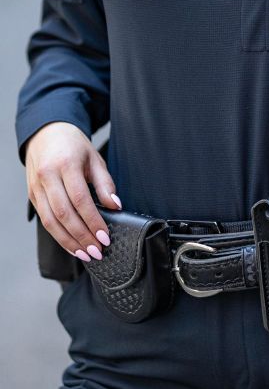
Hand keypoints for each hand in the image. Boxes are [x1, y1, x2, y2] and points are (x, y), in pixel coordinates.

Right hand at [26, 122, 121, 261]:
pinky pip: (44, 220)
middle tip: (97, 251)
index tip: (105, 236)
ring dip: (69, 241)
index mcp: (66, 164)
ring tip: (86, 254)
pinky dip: (58, 235)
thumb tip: (116, 206)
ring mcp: (36, 186)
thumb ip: (105, 184)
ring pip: (50, 221)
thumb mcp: (94, 159)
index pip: (80, 199)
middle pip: (64, 213)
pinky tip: (72, 245)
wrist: (46, 133)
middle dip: (82, 236)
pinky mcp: (32, 195)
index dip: (93, 221)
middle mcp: (47, 176)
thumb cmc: (73, 146)